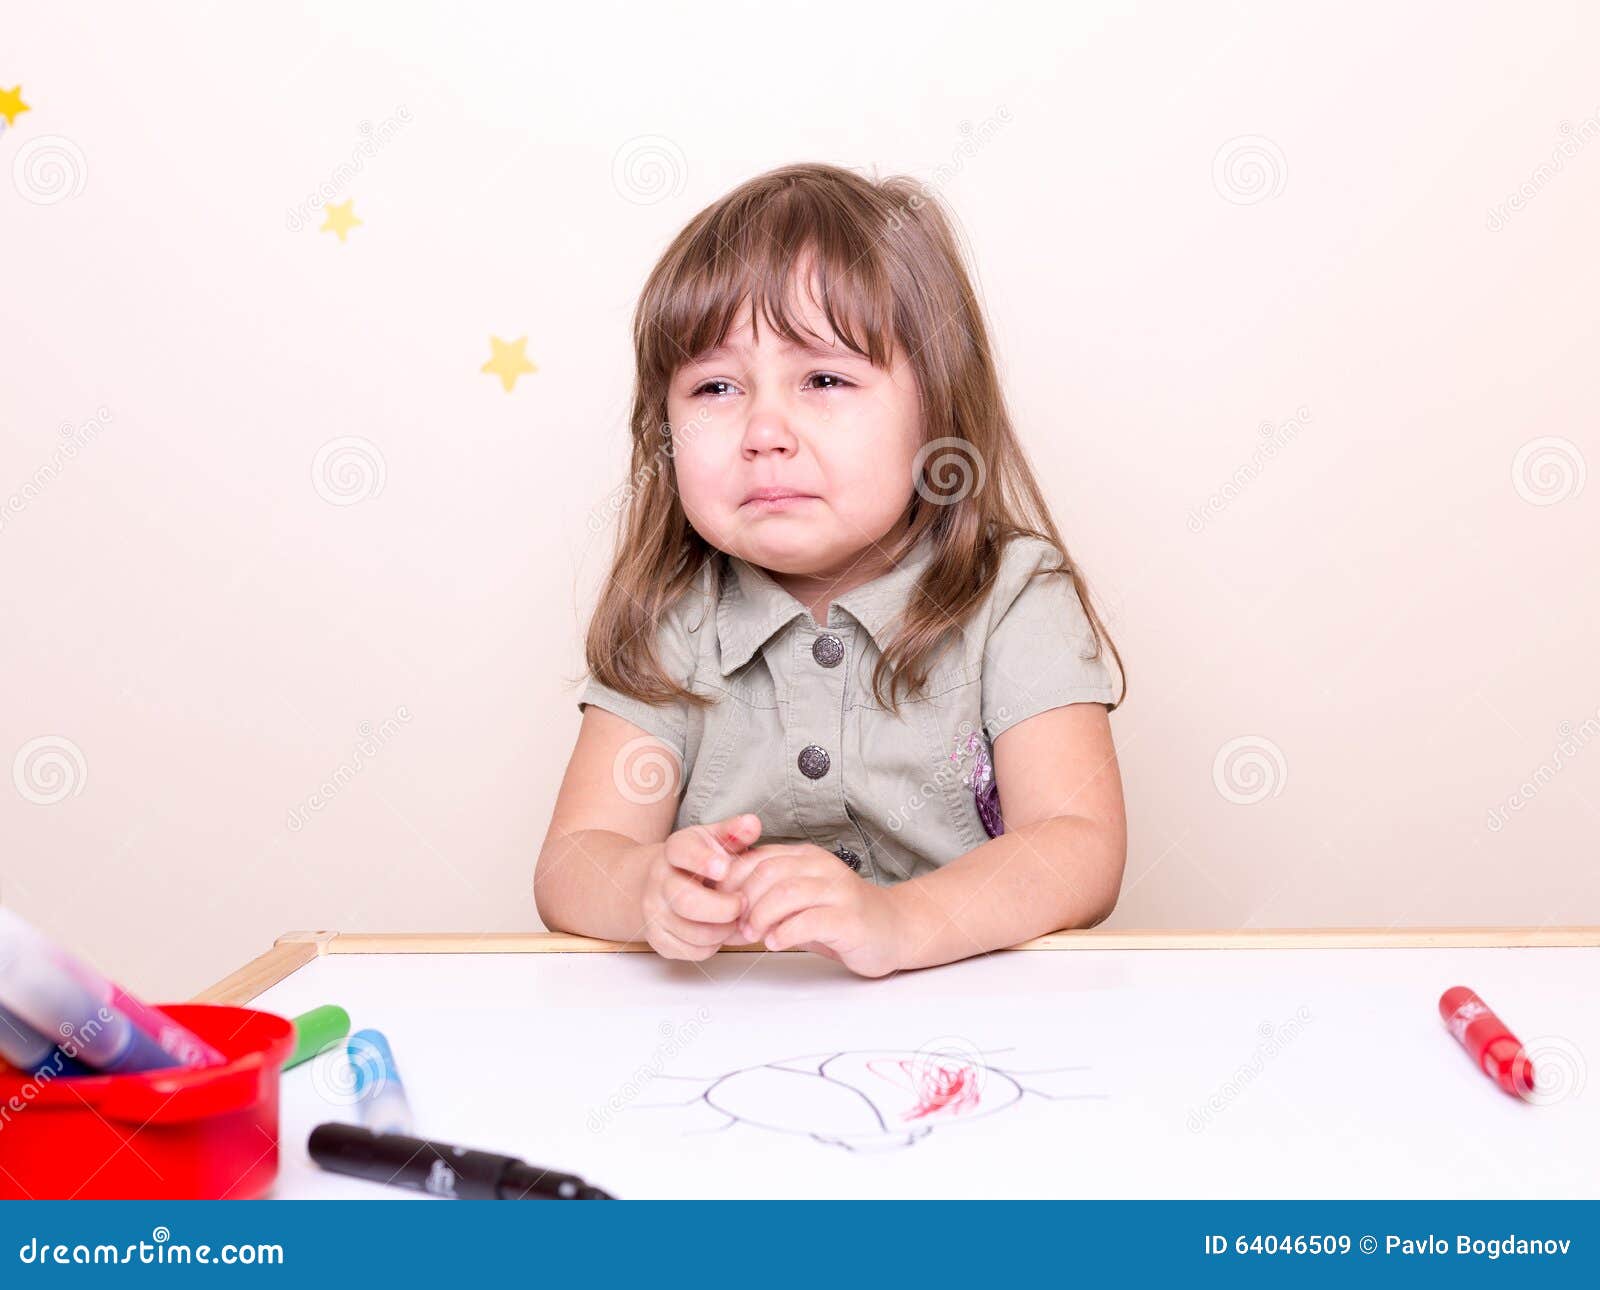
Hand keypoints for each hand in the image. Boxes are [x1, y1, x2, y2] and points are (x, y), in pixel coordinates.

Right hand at [638, 813, 761, 961]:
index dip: (703, 860)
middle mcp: (659, 881)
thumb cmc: (698, 861)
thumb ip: (734, 832)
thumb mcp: (714, 839)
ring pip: (693, 932)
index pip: (682, 852)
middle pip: (686, 901)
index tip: (724, 868)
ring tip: (736, 919)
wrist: (660, 883)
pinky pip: (692, 951)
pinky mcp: (658, 939)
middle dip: (723, 908)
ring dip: (723, 930)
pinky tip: (721, 931)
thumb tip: (752, 823)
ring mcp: (655, 912)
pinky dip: (714, 945)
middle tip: (742, 903)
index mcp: (674, 850)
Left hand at [720, 843, 908, 977]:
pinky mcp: (850, 919)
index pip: (757, 858)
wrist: (894, 929)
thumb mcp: (801, 901)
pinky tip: (776, 944)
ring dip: (762, 917)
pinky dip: (786, 933)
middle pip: (768, 873)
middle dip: (744, 901)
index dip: (732, 882)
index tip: (721, 907)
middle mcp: (822, 868)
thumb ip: (768, 897)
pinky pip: (810, 921)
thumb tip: (721, 909)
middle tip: (737, 926)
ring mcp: (838, 891)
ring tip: (754, 936)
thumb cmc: (839, 917)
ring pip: (787, 893)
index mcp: (806, 858)